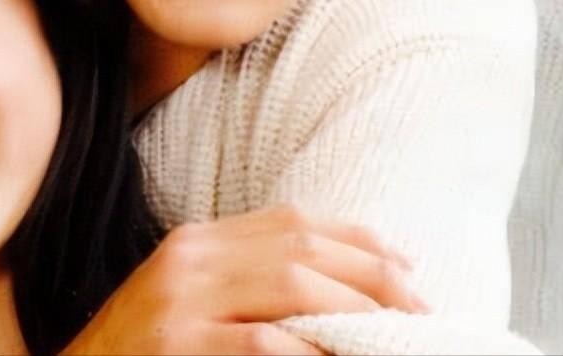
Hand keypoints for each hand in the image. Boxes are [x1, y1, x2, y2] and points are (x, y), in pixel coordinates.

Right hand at [61, 204, 427, 354]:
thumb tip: (340, 286)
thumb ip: (248, 280)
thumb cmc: (144, 349)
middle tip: (418, 310)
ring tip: (388, 336)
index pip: (292, 220)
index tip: (407, 266)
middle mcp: (189, 258)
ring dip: (353, 312)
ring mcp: (179, 301)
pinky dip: (308, 352)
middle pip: (300, 248)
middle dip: (372, 277)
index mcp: (196, 241)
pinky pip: (261, 342)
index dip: (358, 239)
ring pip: (290, 286)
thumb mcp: (190, 298)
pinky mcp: (177, 345)